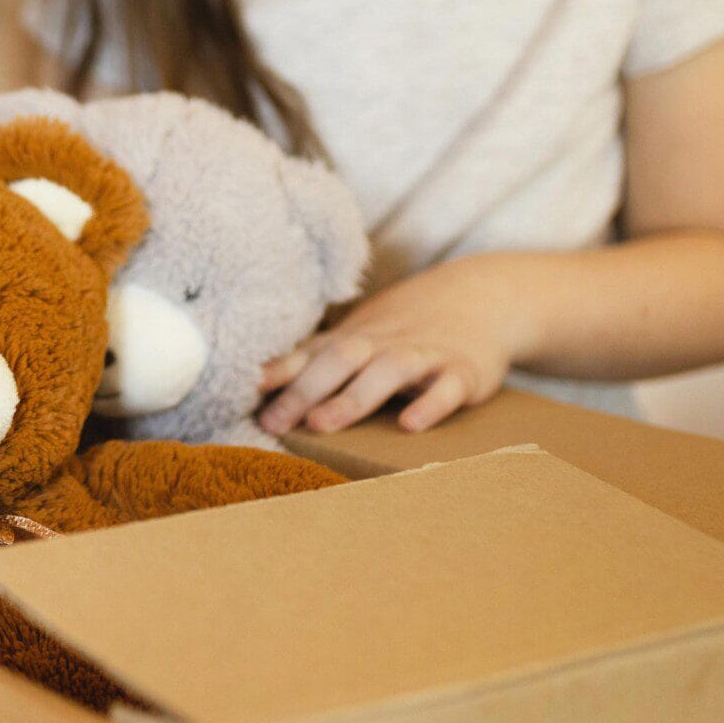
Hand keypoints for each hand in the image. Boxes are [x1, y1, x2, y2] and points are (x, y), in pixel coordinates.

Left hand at [256, 257, 526, 436]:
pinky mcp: (464, 372)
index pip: (308, 353)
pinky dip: (430, 404)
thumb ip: (312, 362)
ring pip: (387, 370)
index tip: (240, 391)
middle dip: (304, 390)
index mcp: (354, 340)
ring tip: (323, 423)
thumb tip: (253, 383)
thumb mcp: (359, 340)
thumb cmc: (404, 329)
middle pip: (340, 359)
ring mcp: (424, 355)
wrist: (484, 297)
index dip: (276, 373)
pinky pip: (447, 387)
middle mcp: (383, 344)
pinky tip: (410, 425)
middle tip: (273, 422)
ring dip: (353, 396)